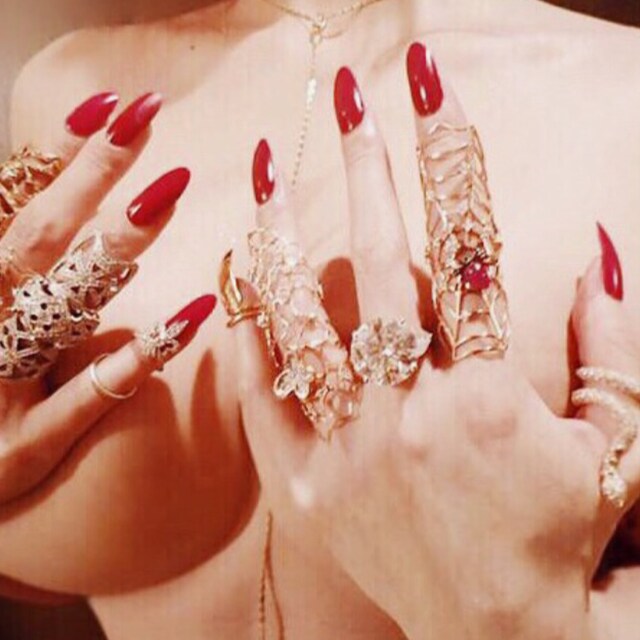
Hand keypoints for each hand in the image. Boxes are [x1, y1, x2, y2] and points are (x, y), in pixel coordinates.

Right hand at [0, 91, 215, 502]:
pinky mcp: (23, 449)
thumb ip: (24, 275)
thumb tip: (60, 212)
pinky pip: (86, 397)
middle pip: (39, 238)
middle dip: (91, 175)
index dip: (58, 156)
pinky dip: (135, 358)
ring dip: (114, 245)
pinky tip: (191, 316)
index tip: (107, 105)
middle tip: (146, 118)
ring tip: (170, 191)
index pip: (17, 209)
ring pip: (59, 305)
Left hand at [230, 46, 639, 638]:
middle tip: (348, 99)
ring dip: (281, 239)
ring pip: (302, 324)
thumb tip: (595, 250)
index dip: (451, 157)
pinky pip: (265, 401)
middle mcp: (411, 415)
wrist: (503, 633)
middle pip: (383, 266)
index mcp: (491, 397)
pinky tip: (237, 279)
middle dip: (367, 170)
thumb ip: (608, 346)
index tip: (430, 88)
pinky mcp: (307, 489)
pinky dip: (249, 338)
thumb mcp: (612, 442)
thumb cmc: (561, 534)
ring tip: (262, 171)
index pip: (469, 247)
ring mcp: (348, 453)